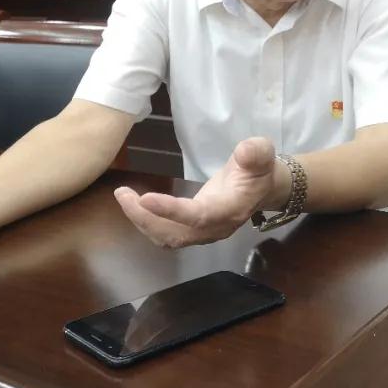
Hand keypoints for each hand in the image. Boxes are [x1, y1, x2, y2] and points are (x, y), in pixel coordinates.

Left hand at [114, 137, 277, 248]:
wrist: (264, 188)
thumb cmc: (259, 169)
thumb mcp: (262, 154)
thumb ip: (255, 153)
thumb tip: (246, 150)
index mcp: (230, 210)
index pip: (197, 216)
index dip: (170, 210)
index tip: (144, 198)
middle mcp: (214, 228)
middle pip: (175, 234)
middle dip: (145, 219)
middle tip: (122, 194)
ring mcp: (203, 233)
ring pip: (167, 237)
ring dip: (142, 221)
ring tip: (123, 196)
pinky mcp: (194, 230)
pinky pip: (167, 234)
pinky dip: (147, 222)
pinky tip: (135, 204)